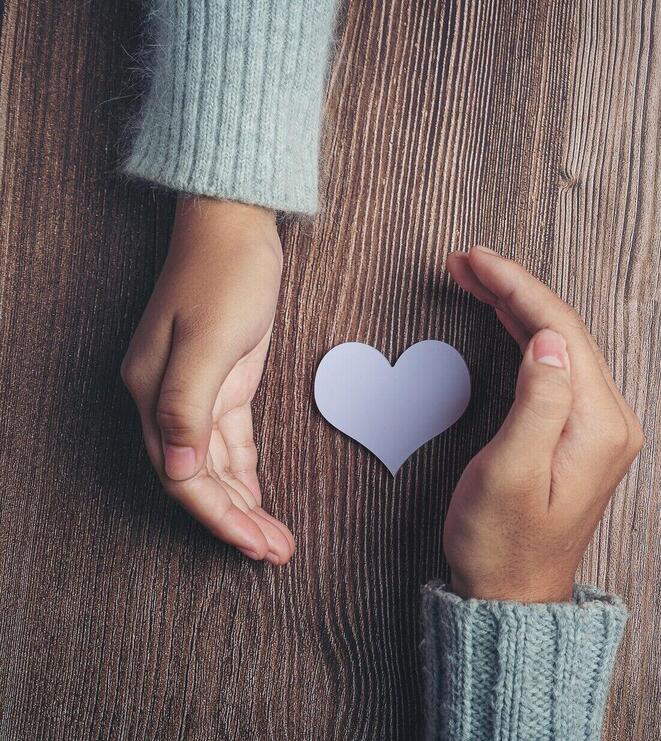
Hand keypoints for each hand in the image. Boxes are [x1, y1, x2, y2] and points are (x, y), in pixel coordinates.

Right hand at [121, 196, 295, 564]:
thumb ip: (186, 407)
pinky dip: (247, 474)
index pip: (182, 476)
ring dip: (244, 505)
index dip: (218, 518)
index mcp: (153, 393)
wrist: (234, 223)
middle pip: (199, 479)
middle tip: (275, 554)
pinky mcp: (223, 381)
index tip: (254, 546)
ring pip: (217, 466)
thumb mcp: (208, 339)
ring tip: (275, 541)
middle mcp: (166, 399)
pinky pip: (232, 442)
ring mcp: (194, 390)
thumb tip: (175, 471)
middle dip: (235, 522)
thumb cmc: (223, 273)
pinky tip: (261, 501)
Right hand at [444, 247, 643, 601]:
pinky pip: (557, 367)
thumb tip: (550, 340)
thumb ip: (537, 403)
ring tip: (475, 276)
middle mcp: (610, 420)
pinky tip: (503, 318)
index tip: (475, 259)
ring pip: (561, 344)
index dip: (518, 288)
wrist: (513, 597)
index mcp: (600, 425)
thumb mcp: (512, 474)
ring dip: (519, 306)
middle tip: (465, 260)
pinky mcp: (580, 434)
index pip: (562, 332)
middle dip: (516, 288)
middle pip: (565, 331)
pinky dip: (526, 335)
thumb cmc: (503, 545)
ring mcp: (599, 426)